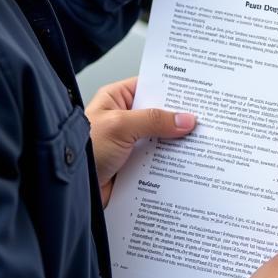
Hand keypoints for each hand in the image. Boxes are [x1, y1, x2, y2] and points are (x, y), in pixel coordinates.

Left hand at [85, 77, 196, 205]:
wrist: (71, 190)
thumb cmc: (82, 149)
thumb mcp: (120, 126)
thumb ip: (154, 120)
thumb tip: (185, 118)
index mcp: (117, 99)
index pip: (151, 87)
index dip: (174, 90)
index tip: (198, 93)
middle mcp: (125, 119)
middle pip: (160, 115)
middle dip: (180, 119)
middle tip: (206, 119)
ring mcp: (130, 144)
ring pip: (162, 140)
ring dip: (178, 144)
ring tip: (203, 142)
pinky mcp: (134, 166)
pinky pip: (158, 162)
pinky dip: (171, 164)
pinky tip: (188, 164)